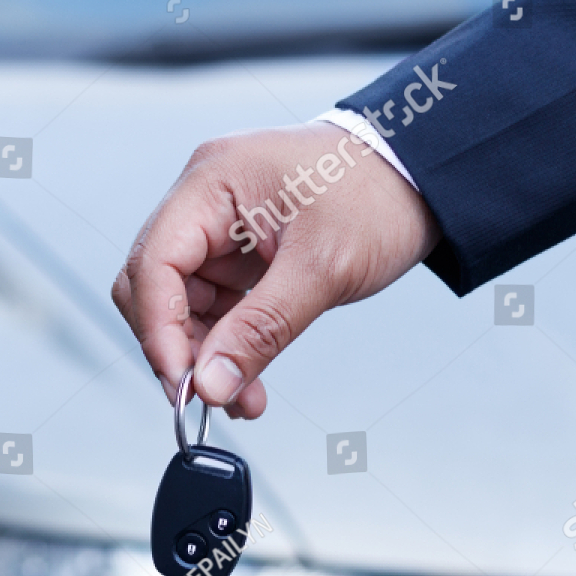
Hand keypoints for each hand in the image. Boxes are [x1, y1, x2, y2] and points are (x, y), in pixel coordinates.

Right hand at [110, 122, 440, 417]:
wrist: (422, 177)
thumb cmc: (379, 195)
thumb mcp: (323, 268)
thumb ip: (260, 330)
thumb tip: (210, 384)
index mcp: (212, 181)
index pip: (153, 263)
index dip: (158, 330)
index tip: (183, 383)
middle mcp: (203, 200)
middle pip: (153, 287)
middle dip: (176, 347)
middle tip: (207, 396)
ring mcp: (216, 227)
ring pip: (179, 306)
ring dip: (204, 357)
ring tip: (242, 397)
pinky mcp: (234, 253)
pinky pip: (211, 308)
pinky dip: (225, 346)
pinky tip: (246, 377)